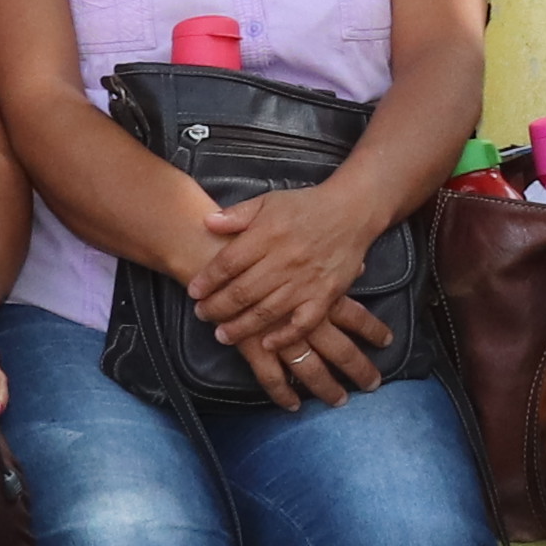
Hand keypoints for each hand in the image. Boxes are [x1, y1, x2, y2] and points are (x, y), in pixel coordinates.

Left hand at [190, 186, 395, 402]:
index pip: (228, 263)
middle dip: (217, 307)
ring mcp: (306, 281)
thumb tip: (207, 222)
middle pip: (242, 292)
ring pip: (266, 311)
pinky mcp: (325, 295)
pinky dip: (284, 336)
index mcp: (267, 235)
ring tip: (221, 335)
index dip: (207, 280)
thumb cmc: (306, 206)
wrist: (351, 211)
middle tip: (202, 315)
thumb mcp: (268, 201)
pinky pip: (302, 322)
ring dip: (240, 327)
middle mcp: (284, 260)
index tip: (193, 291)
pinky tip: (266, 344)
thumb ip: (237, 214)